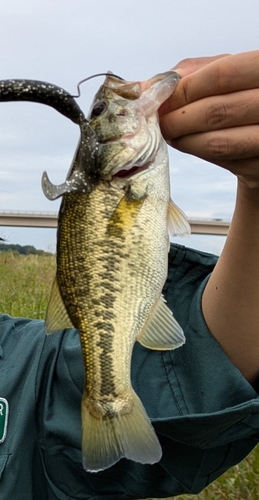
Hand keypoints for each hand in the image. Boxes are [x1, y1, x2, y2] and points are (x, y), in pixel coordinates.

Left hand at [159, 51, 258, 186]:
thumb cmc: (243, 99)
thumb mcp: (226, 75)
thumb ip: (193, 73)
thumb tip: (151, 86)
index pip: (223, 75)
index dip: (185, 88)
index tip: (160, 98)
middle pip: (217, 111)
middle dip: (178, 117)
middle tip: (158, 120)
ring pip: (218, 141)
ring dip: (183, 138)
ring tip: (169, 132)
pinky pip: (223, 160)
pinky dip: (196, 150)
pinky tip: (186, 142)